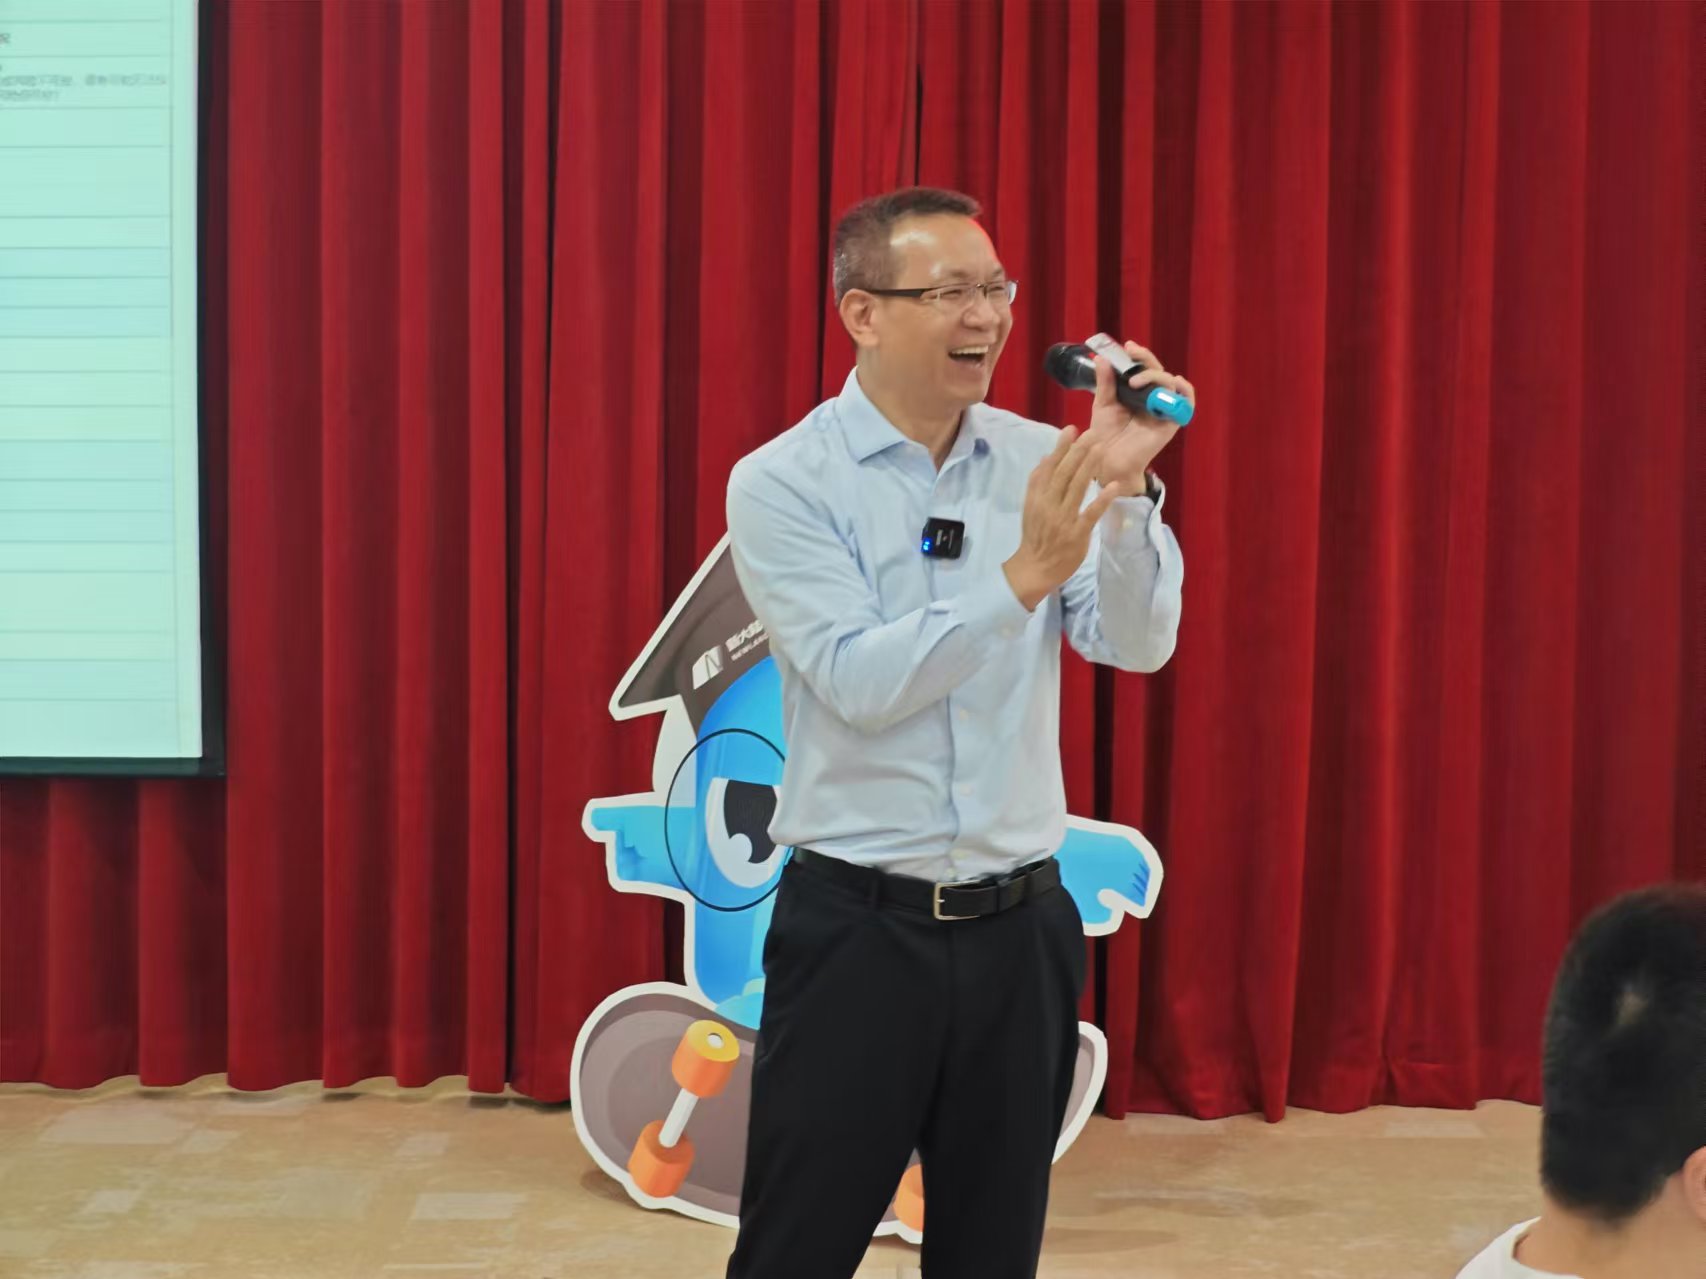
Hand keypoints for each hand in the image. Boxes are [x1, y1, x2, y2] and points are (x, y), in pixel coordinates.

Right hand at [1003, 428, 1124, 610]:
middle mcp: (1049, 505)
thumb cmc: (1035, 536)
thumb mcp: (1030, 507)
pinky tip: (1113, 485)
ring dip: (1089, 467)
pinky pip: (1091, 513)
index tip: (1071, 430)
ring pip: (1077, 488)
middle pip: (1064, 474)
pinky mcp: (1077, 534)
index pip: (1049, 468)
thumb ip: (1037, 483)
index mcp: (1037, 498)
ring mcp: (1063, 519)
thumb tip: (1045, 458)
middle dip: (1078, 451)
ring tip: (1101, 448)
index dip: (1060, 448)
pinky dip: (1102, 499)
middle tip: (1092, 433)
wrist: (1034, 568)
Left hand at [1081, 341, 1193, 490]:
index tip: (1127, 346)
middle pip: (1158, 371)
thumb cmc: (1105, 434)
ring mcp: (1162, 410)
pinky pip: (1186, 403)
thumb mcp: (1103, 404)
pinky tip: (1176, 382)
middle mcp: (1152, 399)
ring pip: (1170, 383)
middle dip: (1146, 359)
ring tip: (1135, 381)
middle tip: (1131, 355)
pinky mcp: (1171, 423)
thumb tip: (1101, 358)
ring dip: (1155, 376)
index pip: (1144, 368)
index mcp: (1137, 393)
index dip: (1139, 356)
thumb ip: (1105, 383)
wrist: (1106, 460)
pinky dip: (1185, 391)